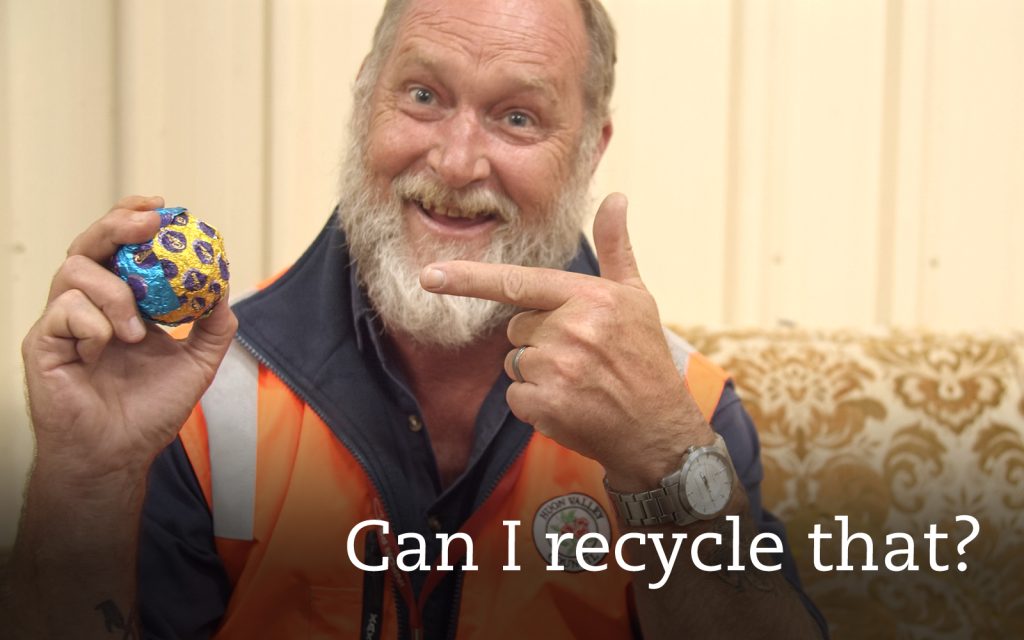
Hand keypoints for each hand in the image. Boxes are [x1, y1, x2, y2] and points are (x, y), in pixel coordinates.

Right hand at [21, 195, 237, 480]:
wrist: (119, 455)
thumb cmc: (149, 412)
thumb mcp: (196, 365)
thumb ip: (213, 328)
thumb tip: (224, 292)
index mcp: (120, 303)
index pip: (121, 248)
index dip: (135, 220)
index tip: (164, 208)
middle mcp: (88, 305)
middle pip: (90, 243)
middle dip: (119, 224)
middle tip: (149, 223)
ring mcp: (62, 322)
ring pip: (75, 270)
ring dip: (114, 292)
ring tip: (137, 331)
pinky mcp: (42, 343)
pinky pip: (63, 311)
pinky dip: (93, 323)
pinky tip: (107, 350)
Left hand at [420, 193, 711, 490]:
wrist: (658, 431)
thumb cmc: (644, 358)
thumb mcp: (636, 297)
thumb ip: (615, 247)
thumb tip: (616, 197)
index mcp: (589, 298)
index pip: (517, 282)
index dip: (468, 279)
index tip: (429, 275)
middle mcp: (571, 330)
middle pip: (517, 328)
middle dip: (539, 340)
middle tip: (581, 357)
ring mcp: (558, 370)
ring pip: (515, 363)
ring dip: (538, 374)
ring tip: (580, 383)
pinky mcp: (548, 406)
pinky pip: (516, 397)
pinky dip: (537, 404)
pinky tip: (571, 406)